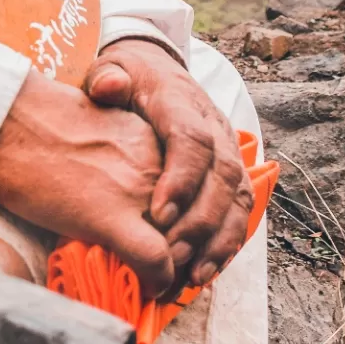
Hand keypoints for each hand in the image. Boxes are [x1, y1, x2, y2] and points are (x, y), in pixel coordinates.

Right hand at [0, 67, 173, 297]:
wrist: (5, 118)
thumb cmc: (34, 119)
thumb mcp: (96, 127)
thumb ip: (120, 154)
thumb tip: (115, 188)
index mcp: (153, 141)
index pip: (192, 193)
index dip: (187, 223)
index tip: (173, 241)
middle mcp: (156, 165)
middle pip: (195, 221)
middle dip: (189, 252)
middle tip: (172, 272)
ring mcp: (137, 191)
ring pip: (184, 245)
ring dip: (177, 272)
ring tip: (158, 284)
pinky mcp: (110, 216)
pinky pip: (156, 261)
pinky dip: (156, 281)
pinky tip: (144, 288)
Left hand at [85, 39, 251, 289]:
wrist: (153, 67)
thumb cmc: (126, 76)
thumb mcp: (110, 68)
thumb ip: (106, 77)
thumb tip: (108, 86)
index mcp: (181, 100)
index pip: (191, 139)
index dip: (182, 179)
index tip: (158, 216)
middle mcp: (214, 125)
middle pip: (222, 175)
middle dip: (200, 221)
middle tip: (170, 256)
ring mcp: (227, 148)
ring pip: (238, 197)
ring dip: (219, 241)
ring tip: (192, 276)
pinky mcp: (230, 171)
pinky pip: (238, 210)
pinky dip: (226, 243)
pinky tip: (204, 271)